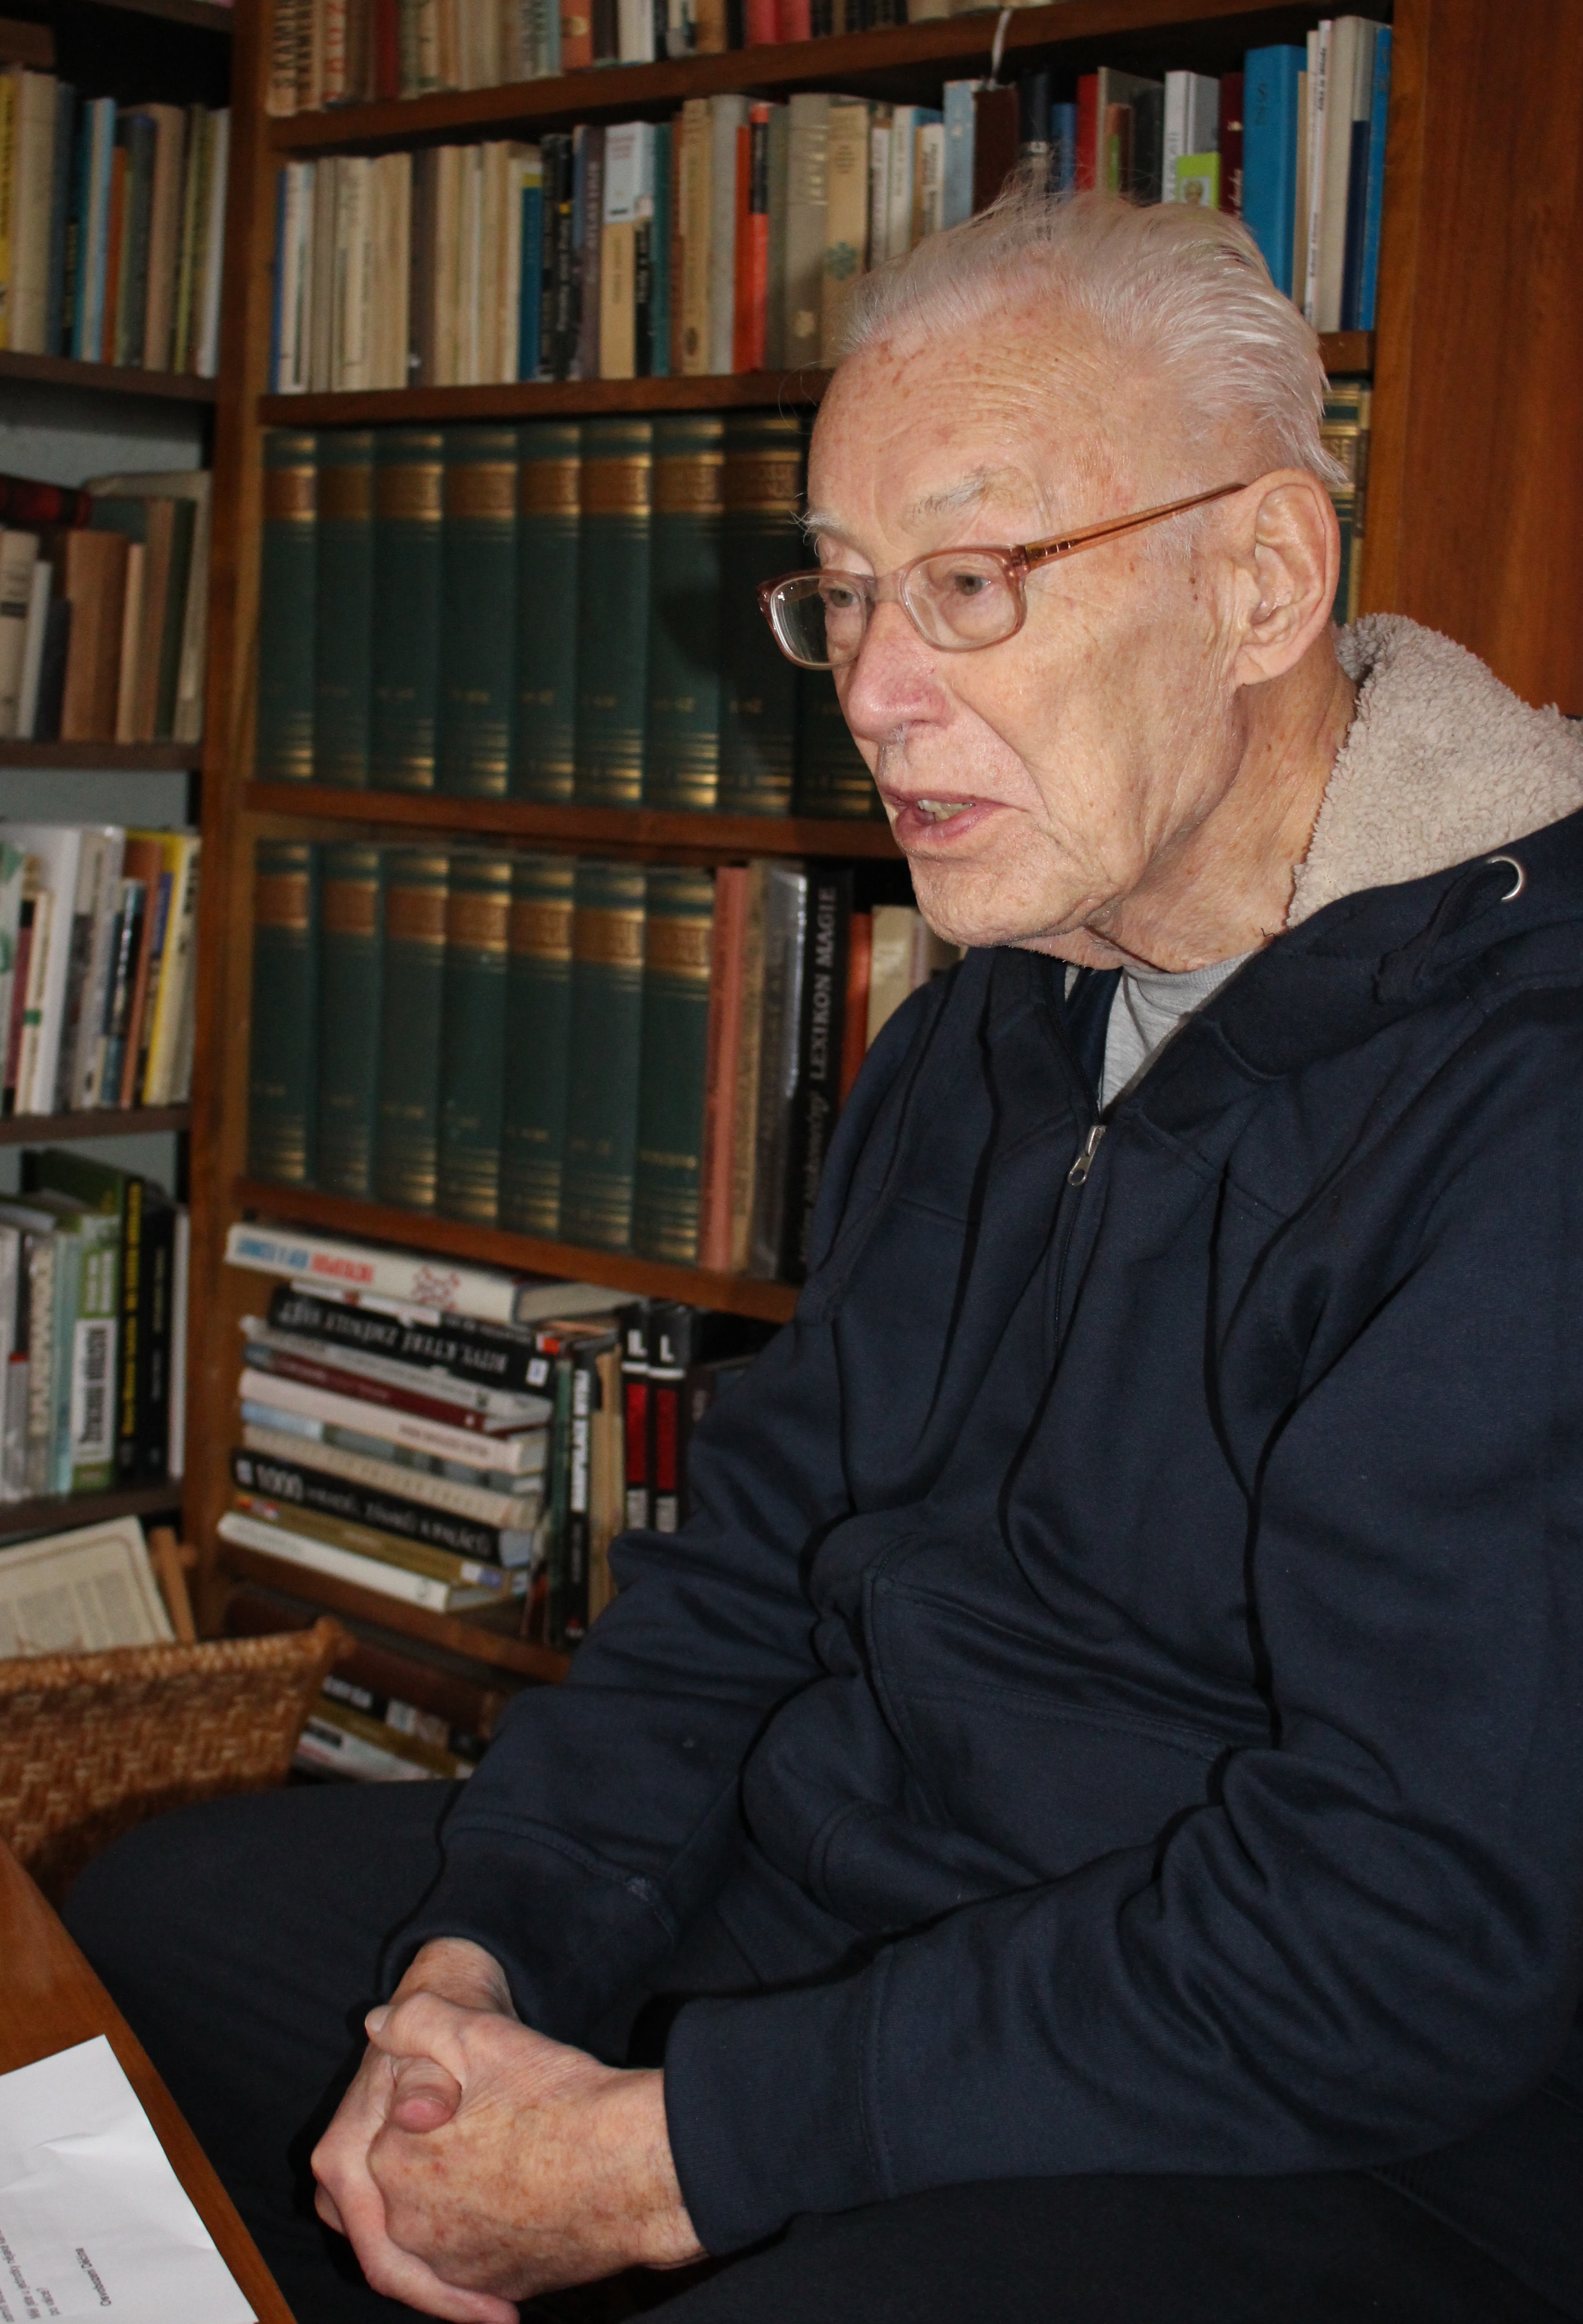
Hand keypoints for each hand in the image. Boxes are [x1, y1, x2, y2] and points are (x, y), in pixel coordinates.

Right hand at [312, 1939, 523, 2322]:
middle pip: (386, 2263)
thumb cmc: (449, 2013)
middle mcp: (346, 2177)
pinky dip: (447, 2258)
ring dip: (444, 2281)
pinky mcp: (388, 2181)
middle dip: (443, 2295)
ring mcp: (364, 2182)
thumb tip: (415, 2114)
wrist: (449, 1992)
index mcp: (345, 2153)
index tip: (496, 2307)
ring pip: (396, 2255)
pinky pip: (409, 2236)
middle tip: (502, 2313)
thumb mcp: (445, 2031)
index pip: (379, 2245)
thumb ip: (426, 2073)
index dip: (436, 2287)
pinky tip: (495, 2269)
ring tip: (503, 2299)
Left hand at [358, 1994, 702, 2302]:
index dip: (437, 2103)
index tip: (475, 2089)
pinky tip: (527, 2196)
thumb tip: (376, 2022)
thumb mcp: (479, 2034)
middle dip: (446, 2153)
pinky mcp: (500, 2285)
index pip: (394, 2130)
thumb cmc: (557, 2098)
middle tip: (496, 2122)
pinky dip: (493, 2230)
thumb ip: (416, 2020)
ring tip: (512, 2157)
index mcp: (394, 2162)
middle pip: (415, 2180)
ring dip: (463, 2195)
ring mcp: (456, 2263)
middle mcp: (412, 2226)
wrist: (634, 2168)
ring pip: (443, 2223)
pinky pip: (479, 2259)